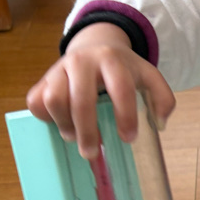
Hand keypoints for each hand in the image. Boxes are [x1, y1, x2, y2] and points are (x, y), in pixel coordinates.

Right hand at [26, 23, 174, 160]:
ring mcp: (60, 68)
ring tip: (75, 138)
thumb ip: (163, 98)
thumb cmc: (123, 69)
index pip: (120, 88)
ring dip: (64, 125)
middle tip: (93, 153)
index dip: (125, 115)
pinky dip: (46, 117)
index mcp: (113, 60)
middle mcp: (83, 61)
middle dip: (87, 131)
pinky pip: (36, 101)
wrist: (96, 45)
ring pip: (54, 99)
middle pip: (82, 99)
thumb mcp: (148, 76)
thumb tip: (160, 123)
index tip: (128, 138)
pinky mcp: (44, 77)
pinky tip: (61, 124)